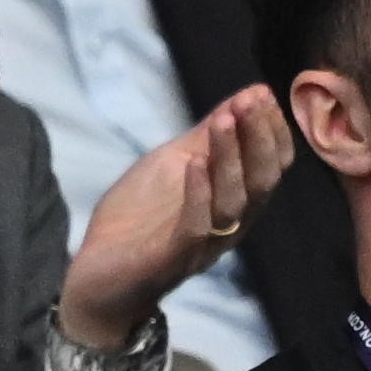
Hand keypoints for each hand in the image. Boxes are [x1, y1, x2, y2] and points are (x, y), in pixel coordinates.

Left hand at [59, 80, 298, 359]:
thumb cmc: (139, 219)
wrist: (97, 276)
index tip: (263, 94)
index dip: (272, 132)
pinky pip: (197, 228)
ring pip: (234, 203)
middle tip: (251, 102)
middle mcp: (229, 226)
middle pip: (261, 183)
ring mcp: (203, 245)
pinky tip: (194, 164)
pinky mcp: (173, 259)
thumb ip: (208, 135)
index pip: (271, 167)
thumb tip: (250, 94)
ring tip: (224, 122)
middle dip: (259, 139)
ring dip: (230, 158)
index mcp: (234, 202)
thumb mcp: (174, 164)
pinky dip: (199, 194)